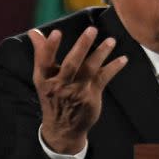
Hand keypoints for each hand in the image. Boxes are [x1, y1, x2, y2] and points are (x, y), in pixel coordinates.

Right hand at [29, 27, 127, 153]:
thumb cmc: (52, 96)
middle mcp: (60, 85)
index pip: (45, 61)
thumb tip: (34, 32)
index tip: (56, 32)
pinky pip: (104, 78)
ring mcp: (76, 91)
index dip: (50, 47)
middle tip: (92, 29)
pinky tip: (123, 59)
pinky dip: (114, 68)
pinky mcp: (91, 96)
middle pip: (72, 63)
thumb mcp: (43, 78)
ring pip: (90, 69)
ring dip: (101, 53)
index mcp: (44, 80)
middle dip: (82, 46)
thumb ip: (41, 54)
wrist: (63, 128)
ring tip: (111, 40)